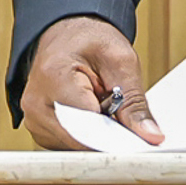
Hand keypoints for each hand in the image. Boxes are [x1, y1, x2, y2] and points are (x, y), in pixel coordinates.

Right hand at [19, 15, 165, 150]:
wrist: (68, 36)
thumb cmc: (91, 42)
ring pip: (76, 148)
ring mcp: (34, 121)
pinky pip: (70, 146)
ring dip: (99, 137)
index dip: (115, 137)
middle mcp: (36, 104)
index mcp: (54, 78)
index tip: (139, 143)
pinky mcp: (40, 132)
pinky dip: (88, 137)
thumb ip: (135, 103)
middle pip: (80, 141)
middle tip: (127, 121)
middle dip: (109, 137)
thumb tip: (151, 136)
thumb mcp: (122, 63)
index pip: (86, 125)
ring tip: (105, 110)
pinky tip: (94, 117)